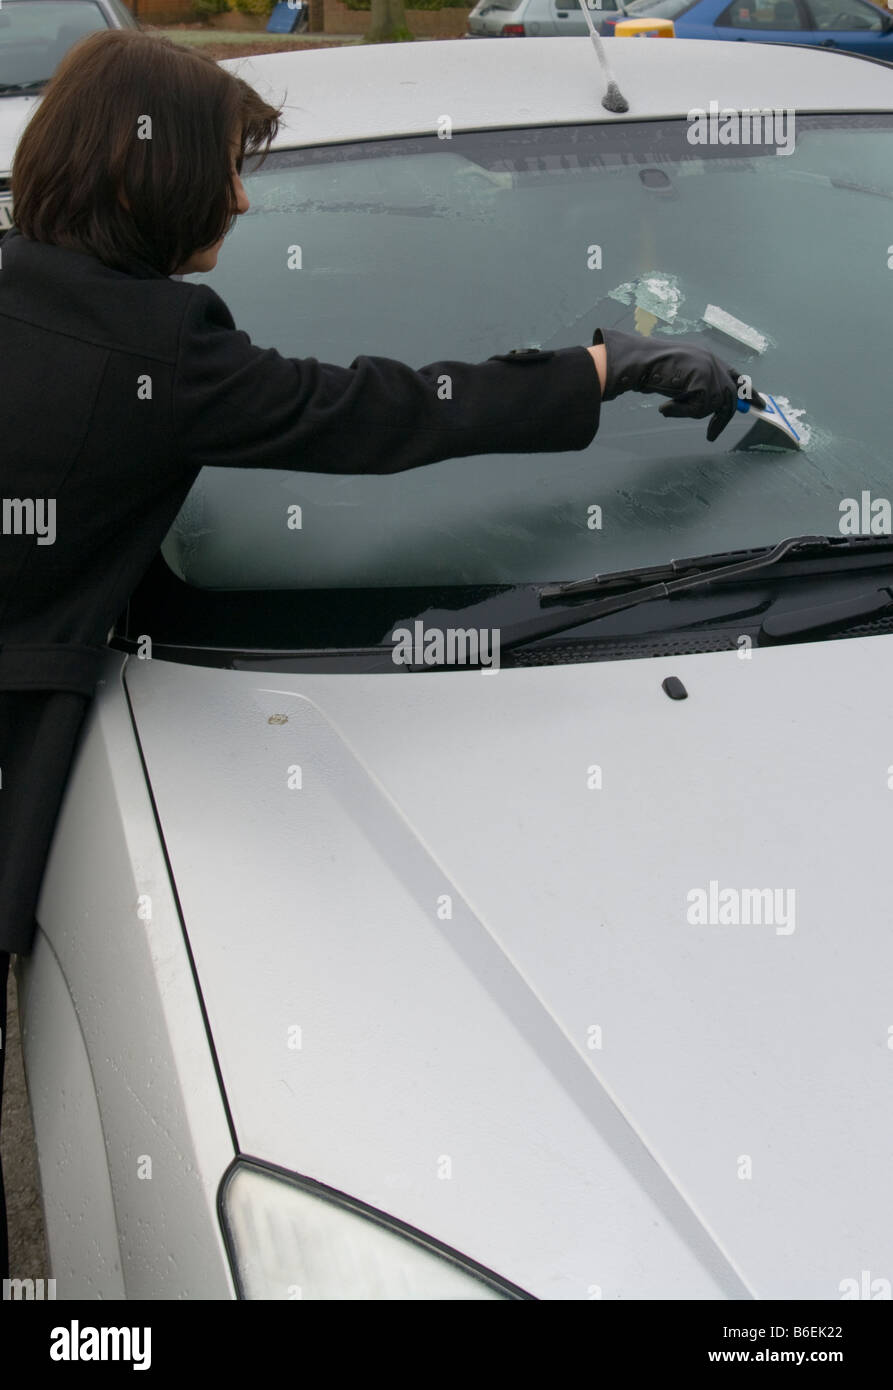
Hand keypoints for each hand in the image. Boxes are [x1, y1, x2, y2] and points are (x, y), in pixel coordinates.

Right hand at [593, 327, 765, 441]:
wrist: (641, 361)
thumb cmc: (653, 368)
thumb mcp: (681, 376)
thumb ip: (698, 385)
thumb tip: (710, 406)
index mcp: (710, 359)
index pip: (737, 376)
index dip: (749, 392)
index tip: (761, 405)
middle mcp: (715, 364)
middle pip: (729, 398)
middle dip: (720, 420)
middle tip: (710, 437)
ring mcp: (711, 372)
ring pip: (711, 407)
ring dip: (688, 412)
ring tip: (668, 407)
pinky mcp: (705, 382)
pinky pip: (699, 410)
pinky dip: (681, 412)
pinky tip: (666, 407)